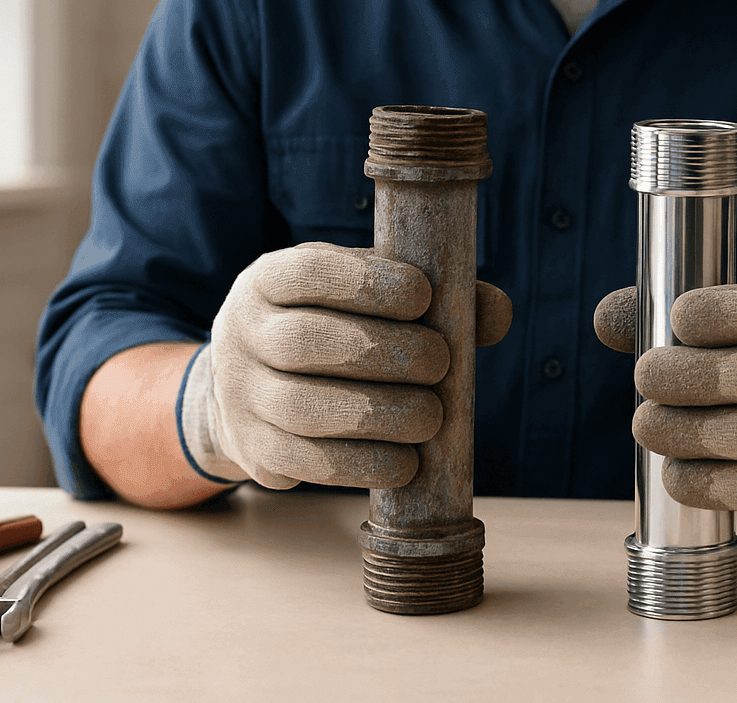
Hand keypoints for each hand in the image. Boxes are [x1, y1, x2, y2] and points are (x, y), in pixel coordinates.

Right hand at [179, 242, 510, 489]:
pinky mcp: (255, 451)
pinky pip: (306, 463)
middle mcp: (241, 332)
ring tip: (431, 417)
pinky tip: (405, 463)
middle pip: (305, 342)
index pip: (308, 271)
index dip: (367, 284)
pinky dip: (363, 465)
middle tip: (441, 363)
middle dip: (384, 353)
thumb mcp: (365, 297)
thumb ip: (433, 297)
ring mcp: (240, 395)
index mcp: (268, 279)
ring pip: (303, 407)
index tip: (423, 296)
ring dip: (378, 415)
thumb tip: (496, 313)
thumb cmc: (332, 328)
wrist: (254, 389)